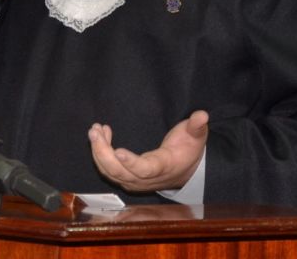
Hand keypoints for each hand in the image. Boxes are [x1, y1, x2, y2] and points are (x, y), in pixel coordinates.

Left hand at [88, 110, 208, 191]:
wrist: (185, 170)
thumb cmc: (189, 150)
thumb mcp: (197, 136)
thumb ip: (197, 126)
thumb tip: (203, 114)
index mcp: (164, 166)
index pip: (145, 169)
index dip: (132, 163)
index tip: (118, 151)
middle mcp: (147, 179)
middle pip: (120, 172)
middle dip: (104, 153)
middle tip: (94, 131)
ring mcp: (135, 181)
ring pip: (111, 173)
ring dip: (99, 152)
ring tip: (94, 131)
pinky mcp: (127, 178)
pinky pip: (109, 171)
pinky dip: (101, 155)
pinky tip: (101, 135)